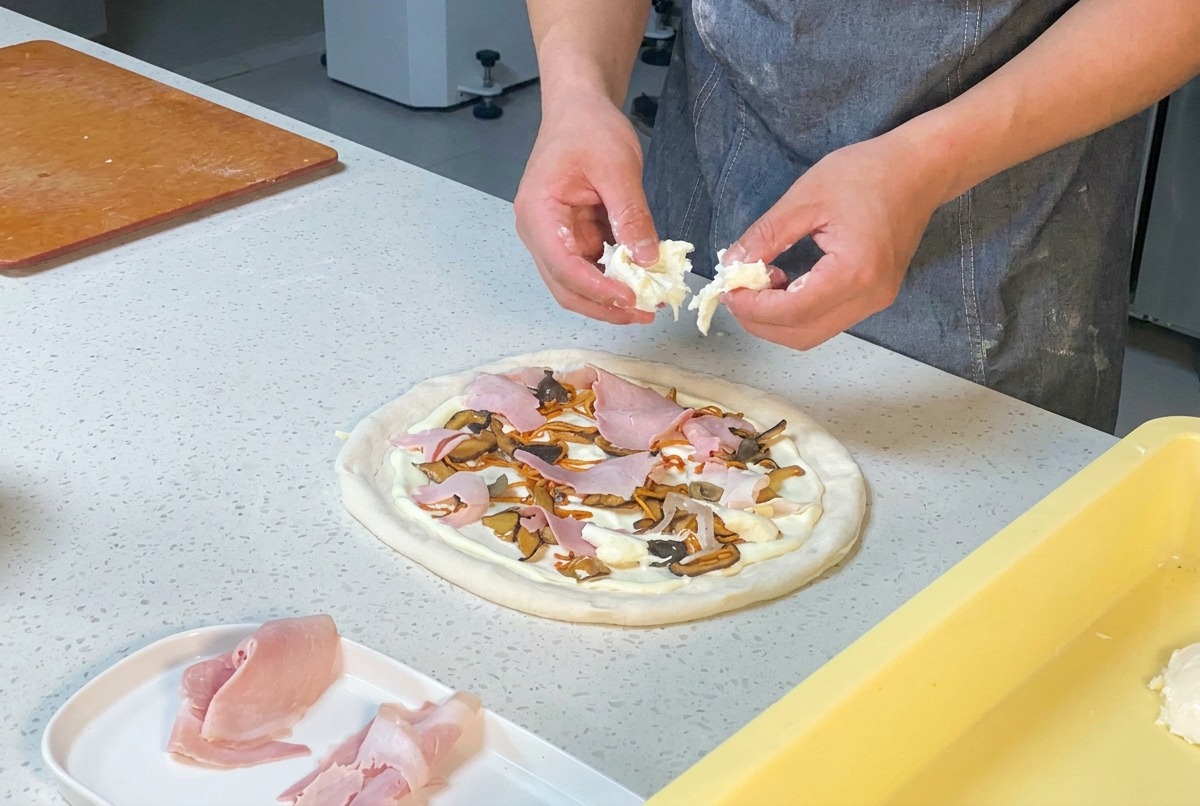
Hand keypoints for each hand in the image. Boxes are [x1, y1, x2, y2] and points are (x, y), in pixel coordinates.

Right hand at [514, 91, 658, 324]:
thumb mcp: (618, 167)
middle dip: (603, 306)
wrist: (579, 109)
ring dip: (609, 299)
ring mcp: (553, 239)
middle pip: (564, 287)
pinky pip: (590, 269)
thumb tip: (647, 260)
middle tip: (644, 313)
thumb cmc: (590, 129)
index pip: (562, 266)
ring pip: (576, 285)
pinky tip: (641, 284)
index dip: (596, 288)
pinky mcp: (571, 239)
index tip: (630, 298)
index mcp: (538, 213)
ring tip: (647, 304)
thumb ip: (631, 215)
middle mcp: (538, 233)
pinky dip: (613, 280)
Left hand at [722, 131, 946, 349]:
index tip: (728, 290)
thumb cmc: (866, 174)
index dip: (754, 308)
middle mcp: (869, 297)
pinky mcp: (875, 297)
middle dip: (761, 322)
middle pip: (803, 335)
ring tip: (759, 286)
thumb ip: (766, 236)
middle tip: (736, 294)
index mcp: (854, 272)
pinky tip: (784, 284)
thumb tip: (731, 266)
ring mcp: (876, 301)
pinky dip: (799, 312)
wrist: (921, 168)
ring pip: (814, 333)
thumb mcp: (805, 199)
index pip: (793, 312)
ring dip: (779, 319)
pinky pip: (828, 319)